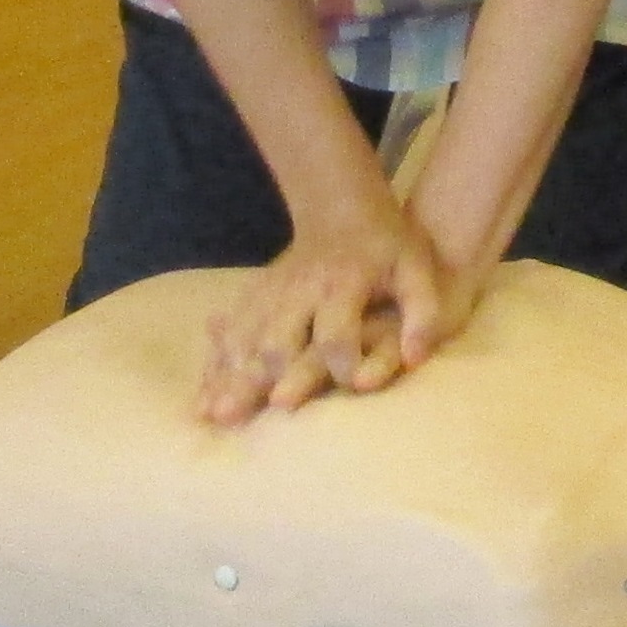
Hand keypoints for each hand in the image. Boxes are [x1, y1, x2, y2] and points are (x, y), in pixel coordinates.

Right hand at [198, 199, 483, 421]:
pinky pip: (231, 329)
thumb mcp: (417, 272)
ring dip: (228, 376)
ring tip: (213, 413)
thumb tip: (415, 359)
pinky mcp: (257, 293)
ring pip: (244, 337)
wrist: (343, 208)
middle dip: (260, 380)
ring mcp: (273, 291)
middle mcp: (300, 290)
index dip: (344, 365)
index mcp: (342, 285)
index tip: (352, 389)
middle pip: (276, 340)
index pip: (336, 334)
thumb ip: (422, 314)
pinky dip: (216, 361)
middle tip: (249, 417)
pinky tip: (204, 391)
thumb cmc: (388, 247)